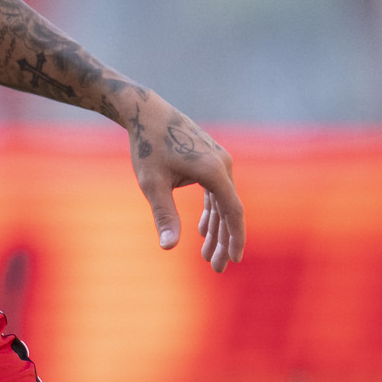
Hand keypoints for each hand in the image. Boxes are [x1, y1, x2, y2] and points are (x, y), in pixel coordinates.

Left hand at [121, 87, 244, 271]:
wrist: (145, 113)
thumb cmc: (147, 147)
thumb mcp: (152, 184)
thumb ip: (164, 215)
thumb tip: (169, 247)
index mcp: (214, 171)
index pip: (233, 211)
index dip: (235, 237)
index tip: (233, 260)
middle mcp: (223, 164)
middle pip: (229, 210)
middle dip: (223, 240)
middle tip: (215, 268)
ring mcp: (219, 160)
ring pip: (222, 202)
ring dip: (216, 228)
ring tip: (207, 255)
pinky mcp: (210, 159)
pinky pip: (215, 191)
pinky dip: (210, 211)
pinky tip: (202, 230)